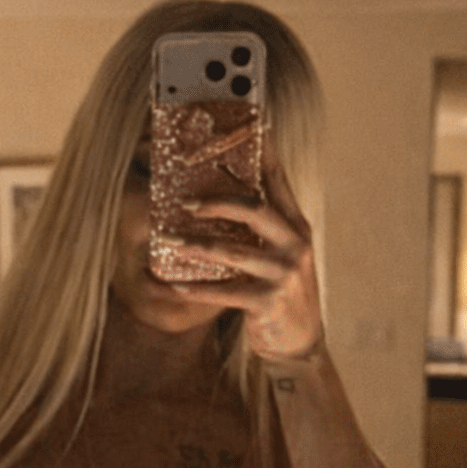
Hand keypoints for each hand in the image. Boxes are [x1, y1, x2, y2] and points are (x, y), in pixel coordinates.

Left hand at [165, 128, 325, 361]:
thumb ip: (262, 229)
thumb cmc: (282, 295)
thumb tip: (225, 201)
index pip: (278, 181)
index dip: (262, 152)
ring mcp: (283, 274)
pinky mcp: (268, 302)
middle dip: (218, 200)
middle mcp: (294, 245)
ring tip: (167, 241)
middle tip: (185, 201)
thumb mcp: (281, 256)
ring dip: (196, 246)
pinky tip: (174, 285)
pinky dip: (198, 289)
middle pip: (255, 209)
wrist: (299, 344)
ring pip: (234, 251)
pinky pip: (226, 292)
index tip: (248, 123)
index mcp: (296, 227)